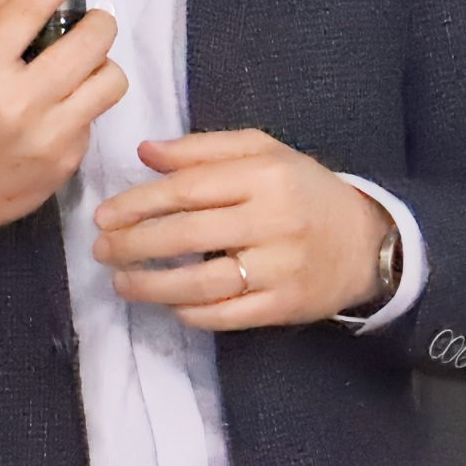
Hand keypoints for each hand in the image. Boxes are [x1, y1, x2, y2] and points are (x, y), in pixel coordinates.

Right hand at [0, 0, 127, 265]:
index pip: (32, 8)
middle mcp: (19, 103)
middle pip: (90, 42)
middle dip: (97, 22)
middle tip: (88, 23)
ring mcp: (48, 137)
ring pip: (109, 81)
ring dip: (100, 65)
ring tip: (81, 66)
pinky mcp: (66, 163)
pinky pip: (94, 119)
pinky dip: (82, 106)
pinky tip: (57, 110)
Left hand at [89, 129, 392, 329]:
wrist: (366, 241)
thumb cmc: (303, 189)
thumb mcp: (263, 152)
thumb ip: (202, 149)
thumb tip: (145, 152)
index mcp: (264, 175)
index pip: (188, 189)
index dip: (138, 203)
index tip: (104, 215)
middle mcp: (272, 220)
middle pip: (187, 235)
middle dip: (134, 244)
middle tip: (100, 250)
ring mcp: (280, 268)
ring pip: (202, 282)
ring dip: (151, 286)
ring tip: (120, 282)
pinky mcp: (284, 307)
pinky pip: (225, 315)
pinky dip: (189, 312)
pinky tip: (166, 304)